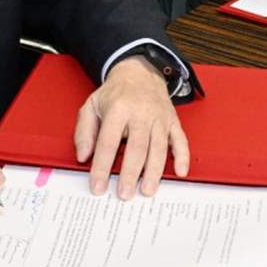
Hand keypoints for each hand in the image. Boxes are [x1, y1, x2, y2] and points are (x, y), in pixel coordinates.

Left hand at [74, 56, 189, 199]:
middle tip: (124, 194)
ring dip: (153, 171)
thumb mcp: (91, 105)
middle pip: (136, 147)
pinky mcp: (172, 121)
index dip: (102, 167)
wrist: (139, 72)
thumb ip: (84, 131)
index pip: (108, 142)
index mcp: (118, 109)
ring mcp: (159, 117)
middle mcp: (140, 113)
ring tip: (147, 190)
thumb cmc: (114, 94)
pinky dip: (182, 157)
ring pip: (158, 147)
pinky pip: (180, 140)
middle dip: (130, 173)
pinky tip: (180, 172)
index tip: (98, 186)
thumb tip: (83, 156)